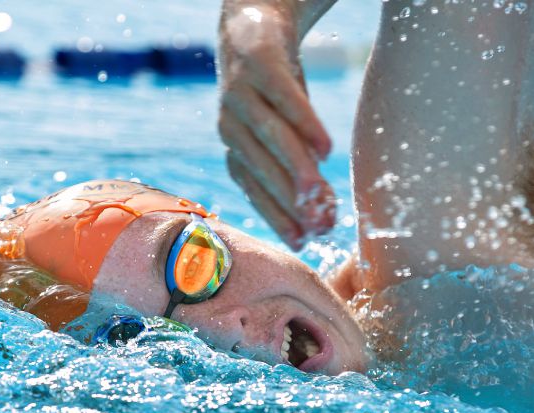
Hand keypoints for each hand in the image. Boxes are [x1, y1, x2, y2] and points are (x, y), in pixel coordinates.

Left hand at [218, 2, 334, 249]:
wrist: (254, 27)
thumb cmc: (274, 94)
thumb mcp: (286, 133)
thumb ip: (300, 167)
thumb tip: (322, 212)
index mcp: (235, 150)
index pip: (257, 191)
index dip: (278, 216)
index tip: (305, 241)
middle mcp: (230, 128)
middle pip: (263, 169)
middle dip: (290, 201)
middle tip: (318, 225)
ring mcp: (240, 96)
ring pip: (271, 138)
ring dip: (295, 169)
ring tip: (318, 195)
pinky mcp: (258, 65)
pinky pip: (283, 98)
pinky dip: (304, 123)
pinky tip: (326, 147)